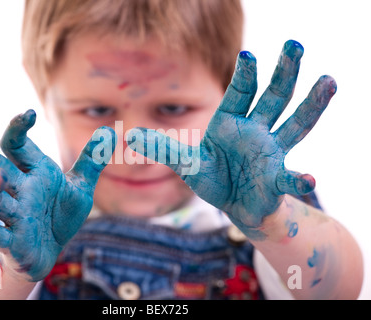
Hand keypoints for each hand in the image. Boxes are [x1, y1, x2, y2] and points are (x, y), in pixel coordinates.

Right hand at [0, 110, 115, 280]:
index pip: (17, 145)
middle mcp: (18, 190)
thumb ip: (91, 160)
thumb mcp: (80, 187)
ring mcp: (13, 215)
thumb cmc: (60, 215)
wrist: (51, 251)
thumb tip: (109, 131)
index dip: (18, 128)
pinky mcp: (11, 241)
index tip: (29, 113)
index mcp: (33, 173)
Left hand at [127, 40, 336, 239]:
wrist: (235, 205)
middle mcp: (257, 131)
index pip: (241, 93)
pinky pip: (288, 178)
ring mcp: (271, 152)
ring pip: (295, 124)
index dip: (244, 75)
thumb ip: (164, 149)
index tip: (248, 55)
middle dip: (284, 72)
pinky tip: (309, 180)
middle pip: (274, 97)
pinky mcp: (276, 180)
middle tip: (295, 45)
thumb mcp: (187, 163)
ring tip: (329, 81)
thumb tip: (131, 137)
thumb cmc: (214, 178)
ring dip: (311, 104)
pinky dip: (299, 179)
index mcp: (233, 122)